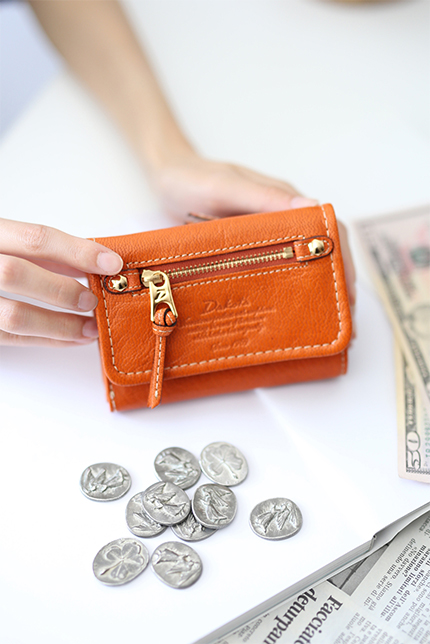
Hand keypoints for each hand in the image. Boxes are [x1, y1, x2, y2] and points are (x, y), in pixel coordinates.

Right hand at [0, 218, 122, 346]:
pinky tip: (71, 338)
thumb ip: (44, 251)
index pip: (35, 238)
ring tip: (90, 327)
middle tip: (93, 300)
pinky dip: (46, 340)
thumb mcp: (10, 242)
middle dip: (62, 290)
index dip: (78, 251)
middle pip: (18, 274)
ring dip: (59, 325)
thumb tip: (90, 261)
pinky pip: (10, 339)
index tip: (111, 262)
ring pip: (12, 316)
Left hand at [154, 155, 355, 314]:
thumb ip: (264, 196)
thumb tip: (311, 207)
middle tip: (335, 319)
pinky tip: (278, 313)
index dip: (341, 259)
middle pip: (316, 252)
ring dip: (306, 291)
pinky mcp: (244, 252)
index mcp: (283, 202)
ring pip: (294, 265)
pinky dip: (279, 291)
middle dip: (329, 284)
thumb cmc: (194, 178)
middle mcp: (278, 221)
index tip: (346, 289)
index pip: (326, 228)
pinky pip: (268, 271)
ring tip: (313, 325)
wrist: (165, 180)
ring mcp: (262, 238)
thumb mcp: (227, 186)